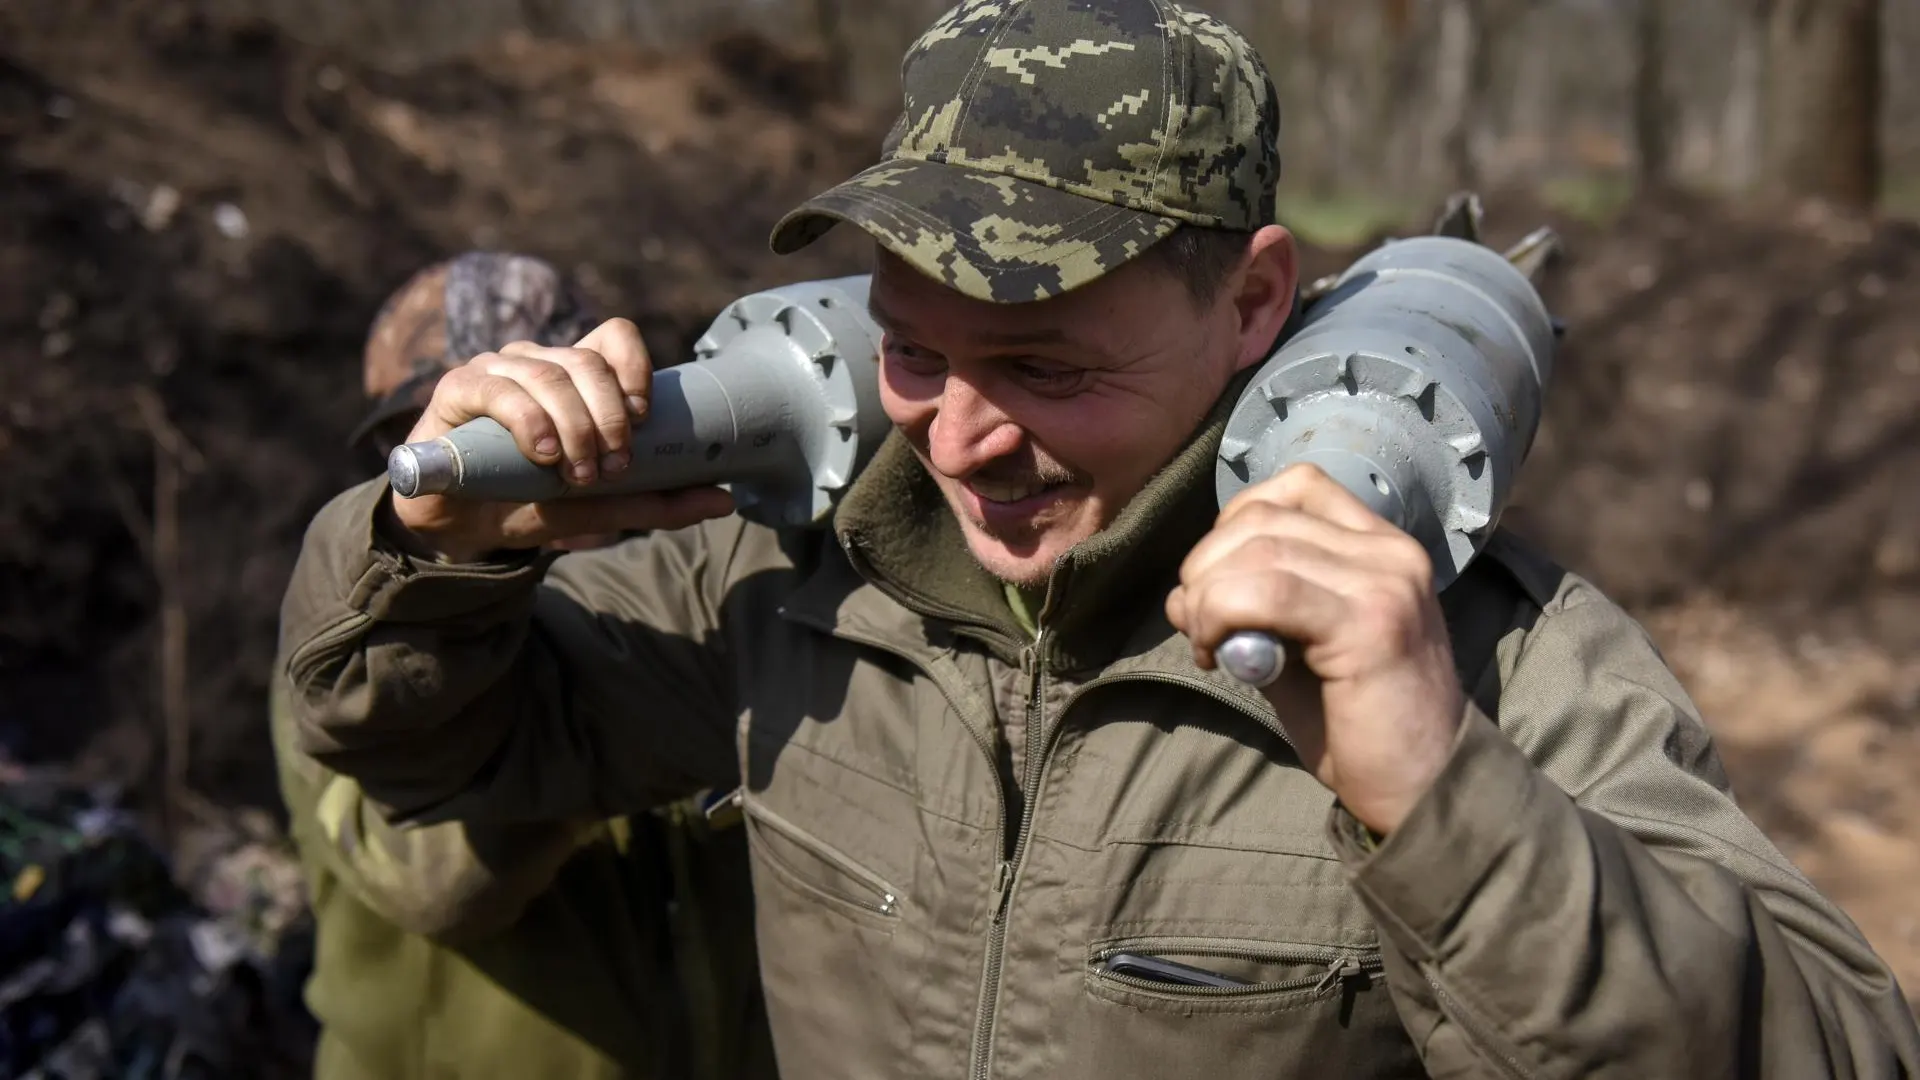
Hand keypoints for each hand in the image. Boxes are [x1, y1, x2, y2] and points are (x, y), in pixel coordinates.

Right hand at [390, 319, 733, 561]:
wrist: (458, 527)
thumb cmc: (528, 502)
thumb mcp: (597, 506)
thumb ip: (654, 501)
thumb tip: (724, 501)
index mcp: (573, 376)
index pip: (613, 337)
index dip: (635, 366)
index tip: (645, 418)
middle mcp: (537, 362)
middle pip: (587, 361)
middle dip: (610, 417)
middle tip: (614, 467)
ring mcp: (496, 369)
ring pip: (549, 374)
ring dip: (575, 425)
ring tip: (578, 472)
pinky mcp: (458, 388)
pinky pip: (500, 388)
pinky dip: (529, 420)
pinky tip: (543, 452)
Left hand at [1165, 464, 1463, 835]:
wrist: (1427, 789)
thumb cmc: (1360, 727)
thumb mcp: (1299, 650)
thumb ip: (1251, 607)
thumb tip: (1183, 592)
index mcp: (1381, 546)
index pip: (1296, 486)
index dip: (1232, 525)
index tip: (1216, 584)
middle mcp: (1389, 552)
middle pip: (1262, 516)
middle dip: (1204, 566)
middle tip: (1198, 627)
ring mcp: (1384, 582)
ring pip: (1257, 549)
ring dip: (1207, 596)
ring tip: (1208, 647)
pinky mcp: (1370, 623)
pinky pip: (1267, 593)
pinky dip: (1221, 616)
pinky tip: (1220, 657)